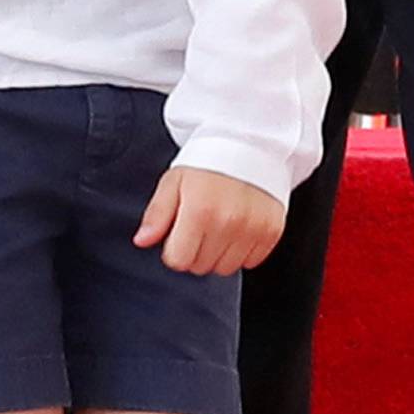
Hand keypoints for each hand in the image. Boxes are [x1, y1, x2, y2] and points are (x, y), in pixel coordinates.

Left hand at [134, 164, 284, 275]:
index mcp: (200, 211)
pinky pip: (250, 262)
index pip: (178, 261)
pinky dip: (242, 250)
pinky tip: (238, 227)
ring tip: (220, 225)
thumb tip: (142, 240)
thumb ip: (157, 214)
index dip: (174, 248)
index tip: (180, 232)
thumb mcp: (174, 182)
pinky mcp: (271, 232)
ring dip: (219, 253)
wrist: (249, 144)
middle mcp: (228, 223)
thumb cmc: (208, 162)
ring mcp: (252, 229)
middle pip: (201, 268)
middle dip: (195, 251)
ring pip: (225, 269)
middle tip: (200, 224)